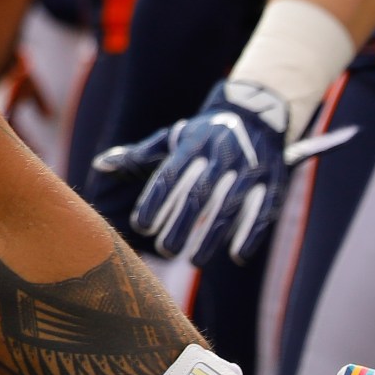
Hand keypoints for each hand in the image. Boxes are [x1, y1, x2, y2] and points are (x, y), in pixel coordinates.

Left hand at [93, 80, 354, 266]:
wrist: (257, 113)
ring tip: (194, 260)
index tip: (140, 226)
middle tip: (165, 251)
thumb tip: (101, 164)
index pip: (169, 176)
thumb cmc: (204, 134)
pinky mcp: (272, 181)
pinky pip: (262, 210)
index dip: (154, 202)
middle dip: (180, 225)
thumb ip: (138, 155)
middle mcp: (220, 156)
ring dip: (211, 236)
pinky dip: (250, 233)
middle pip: (198, 194)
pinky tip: (237, 256)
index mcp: (192, 145)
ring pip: (228, 205)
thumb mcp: (172, 138)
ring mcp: (248, 168)